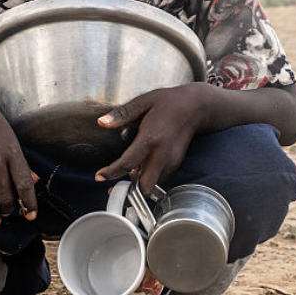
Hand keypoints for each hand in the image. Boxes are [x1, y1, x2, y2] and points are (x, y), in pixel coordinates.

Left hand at [94, 83, 209, 194]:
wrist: (195, 107)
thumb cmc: (168, 102)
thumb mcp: (143, 101)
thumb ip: (122, 113)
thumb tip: (102, 122)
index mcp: (150, 139)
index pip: (128, 163)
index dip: (112, 173)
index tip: (99, 176)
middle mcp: (162, 154)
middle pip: (145, 186)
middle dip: (129, 193)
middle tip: (113, 188)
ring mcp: (171, 161)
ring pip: (153, 185)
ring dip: (139, 185)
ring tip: (125, 176)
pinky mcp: (176, 163)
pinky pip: (160, 178)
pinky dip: (149, 178)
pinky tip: (140, 168)